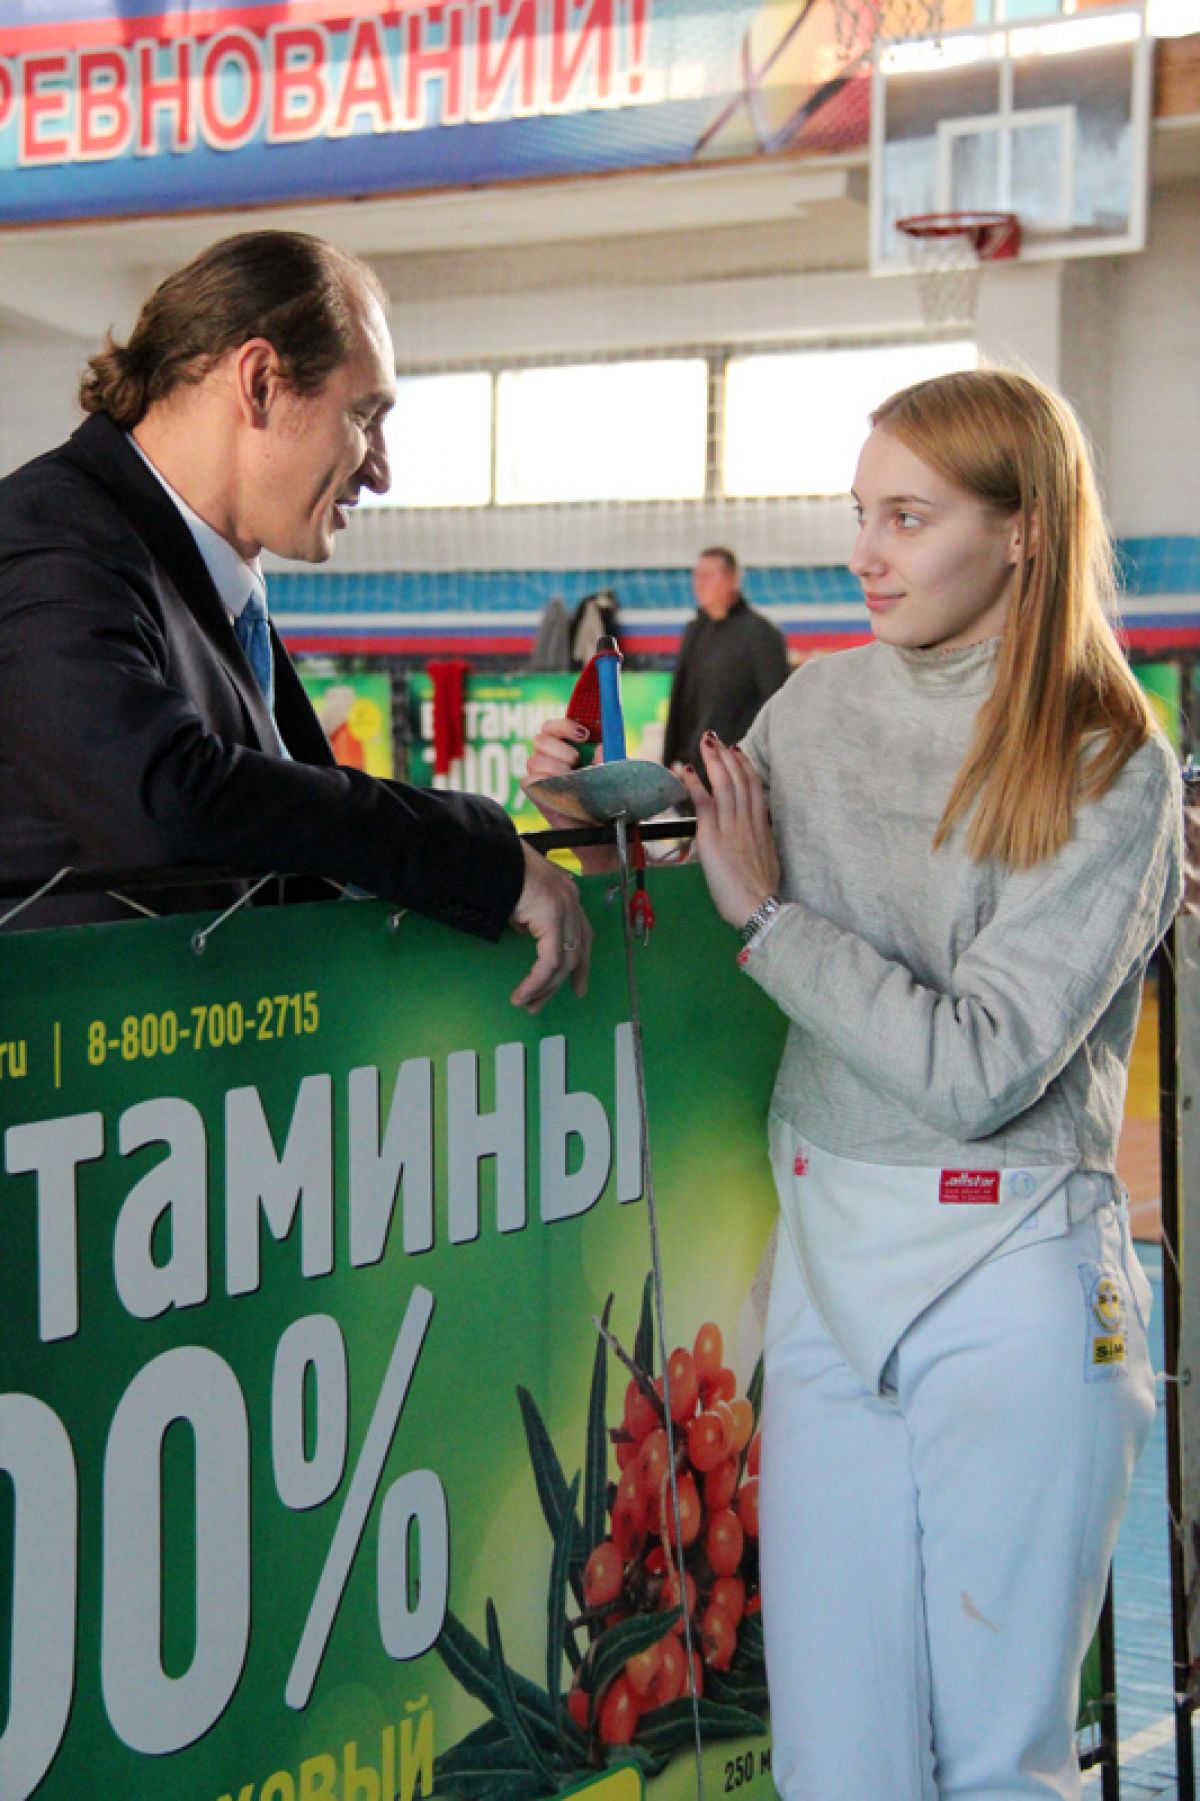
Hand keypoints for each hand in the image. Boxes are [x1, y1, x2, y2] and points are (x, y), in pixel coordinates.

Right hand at [508, 839, 591, 1012]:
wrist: (489, 859)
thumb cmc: (498, 875)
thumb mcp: (522, 902)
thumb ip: (533, 919)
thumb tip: (531, 934)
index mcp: (567, 896)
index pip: (583, 937)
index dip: (581, 965)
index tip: (578, 989)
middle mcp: (572, 902)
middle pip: (576, 954)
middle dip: (558, 984)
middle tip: (539, 1005)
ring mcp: (565, 908)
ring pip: (563, 961)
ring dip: (544, 987)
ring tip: (526, 1003)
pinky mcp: (553, 918)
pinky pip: (549, 961)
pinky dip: (536, 981)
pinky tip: (523, 992)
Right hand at [524, 716, 616, 875]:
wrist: (608, 831)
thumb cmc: (611, 800)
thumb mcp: (614, 773)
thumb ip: (608, 756)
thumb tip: (599, 746)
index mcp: (571, 749)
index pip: (553, 727)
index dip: (564, 726)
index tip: (584, 735)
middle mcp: (554, 761)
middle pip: (540, 739)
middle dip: (561, 748)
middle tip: (577, 761)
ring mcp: (544, 778)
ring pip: (534, 759)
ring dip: (556, 768)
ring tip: (572, 781)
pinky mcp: (538, 796)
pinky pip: (528, 781)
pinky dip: (543, 783)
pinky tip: (560, 790)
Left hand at [679, 734, 781, 929]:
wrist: (758, 906)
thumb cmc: (761, 892)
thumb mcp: (767, 860)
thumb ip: (758, 843)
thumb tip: (753, 839)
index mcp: (761, 826)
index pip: (754, 788)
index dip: (745, 767)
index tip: (738, 752)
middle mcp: (748, 821)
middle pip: (739, 779)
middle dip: (728, 756)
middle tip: (717, 739)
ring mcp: (731, 827)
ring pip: (724, 785)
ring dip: (714, 761)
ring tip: (706, 742)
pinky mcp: (714, 837)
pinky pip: (704, 803)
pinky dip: (695, 784)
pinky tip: (686, 770)